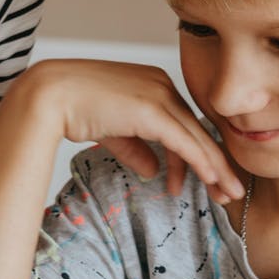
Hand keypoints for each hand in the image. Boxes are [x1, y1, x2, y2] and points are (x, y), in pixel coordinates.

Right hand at [18, 60, 243, 200]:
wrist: (50, 94)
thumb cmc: (74, 108)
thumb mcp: (112, 131)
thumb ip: (136, 148)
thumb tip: (154, 171)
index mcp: (153, 84)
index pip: (182, 123)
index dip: (195, 154)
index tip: (204, 180)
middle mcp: (162, 85)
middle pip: (197, 130)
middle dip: (215, 163)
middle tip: (228, 190)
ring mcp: (159, 95)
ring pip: (197, 137)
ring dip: (215, 168)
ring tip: (227, 194)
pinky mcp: (153, 110)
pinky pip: (185, 141)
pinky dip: (201, 161)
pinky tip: (212, 179)